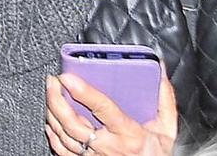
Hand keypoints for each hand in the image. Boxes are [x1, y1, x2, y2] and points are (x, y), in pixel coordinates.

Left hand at [45, 69, 176, 155]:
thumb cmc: (157, 154)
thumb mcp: (166, 128)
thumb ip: (164, 99)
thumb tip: (159, 70)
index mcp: (128, 133)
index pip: (102, 109)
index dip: (83, 92)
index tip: (68, 77)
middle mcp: (108, 146)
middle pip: (73, 122)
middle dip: (56, 99)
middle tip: (52, 81)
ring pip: (64, 135)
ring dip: (52, 113)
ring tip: (50, 95)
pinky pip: (62, 150)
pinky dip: (53, 135)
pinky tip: (51, 122)